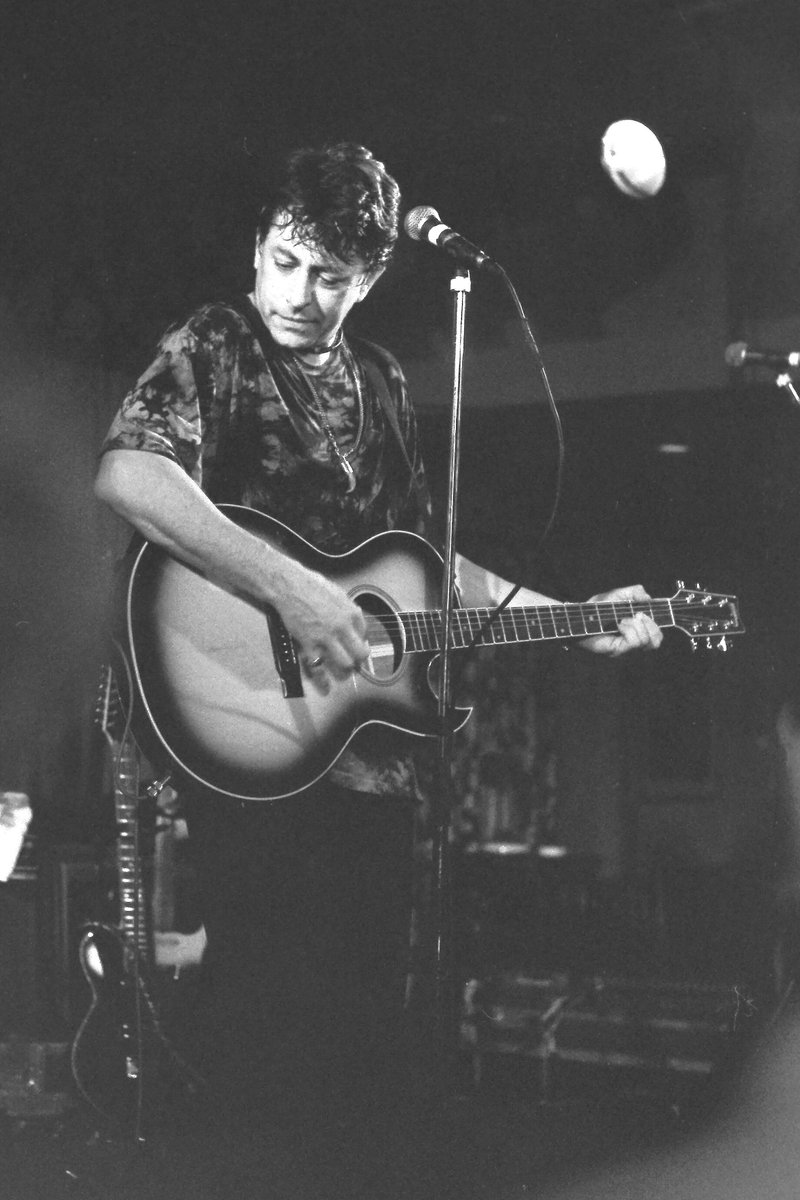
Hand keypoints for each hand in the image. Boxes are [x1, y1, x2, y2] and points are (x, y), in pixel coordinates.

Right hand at [276, 563, 370, 682]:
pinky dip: (323, 681)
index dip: (359, 640)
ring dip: (344, 670)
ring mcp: (326, 638)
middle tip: (354, 662)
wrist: (289, 586)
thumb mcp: (337, 593)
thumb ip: (346, 608)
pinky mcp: (309, 645)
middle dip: (358, 660)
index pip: (364, 634)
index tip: (354, 643)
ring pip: (345, 663)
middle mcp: (343, 627)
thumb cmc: (311, 585)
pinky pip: (319, 668)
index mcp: (351, 613)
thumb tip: (352, 619)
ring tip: (342, 672)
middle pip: (359, 653)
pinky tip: (326, 687)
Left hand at [580, 584, 663, 656]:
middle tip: (635, 615)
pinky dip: (629, 629)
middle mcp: (633, 642)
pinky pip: (635, 641)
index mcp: (636, 631)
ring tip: (622, 620)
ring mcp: (626, 649)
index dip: (657, 622)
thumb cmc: (596, 608)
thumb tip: (649, 599)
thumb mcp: (618, 595)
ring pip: (648, 641)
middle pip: (657, 640)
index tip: (644, 611)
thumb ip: (635, 592)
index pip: (657, 635)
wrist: (579, 617)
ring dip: (637, 626)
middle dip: (650, 623)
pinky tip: (618, 625)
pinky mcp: (619, 651)